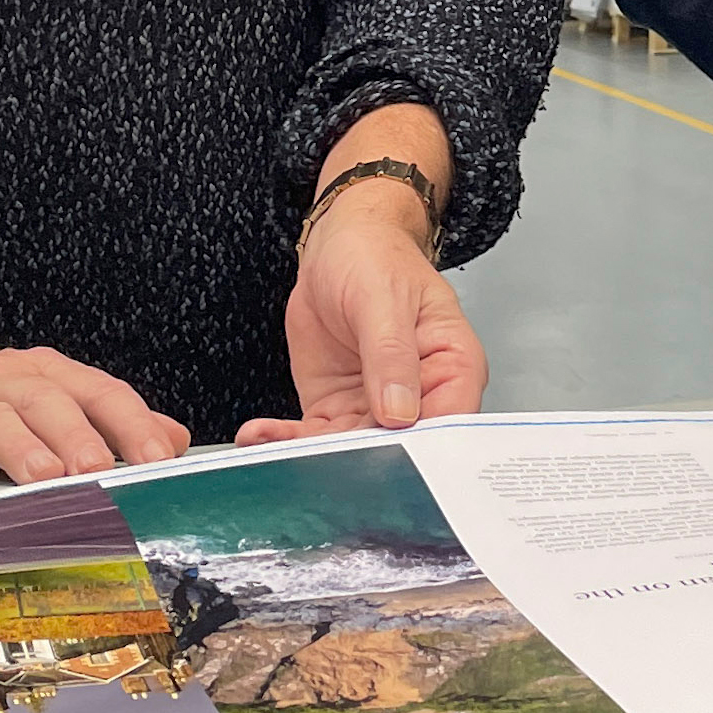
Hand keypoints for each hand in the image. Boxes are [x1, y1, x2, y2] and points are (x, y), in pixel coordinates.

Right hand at [0, 335, 190, 492]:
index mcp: (47, 374)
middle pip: (46, 401)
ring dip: (16, 446)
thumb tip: (175, 439)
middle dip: (78, 436)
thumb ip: (111, 423)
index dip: (132, 424)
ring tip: (41, 477)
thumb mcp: (54, 403)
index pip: (100, 392)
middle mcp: (2, 380)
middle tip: (100, 471)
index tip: (160, 458)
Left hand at [241, 185, 488, 442]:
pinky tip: (259, 436)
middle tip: (315, 464)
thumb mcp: (382, 299)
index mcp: (452, 365)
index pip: (450, 421)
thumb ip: (391, 354)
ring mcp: (377, 408)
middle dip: (359, 464)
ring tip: (271, 449)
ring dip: (312, 456)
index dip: (425, 449)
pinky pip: (316, 439)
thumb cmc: (375, 258)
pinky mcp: (338, 411)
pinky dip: (286, 442)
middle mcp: (421, 395)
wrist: (336, 248)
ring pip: (354, 453)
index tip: (386, 462)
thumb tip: (399, 413)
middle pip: (401, 449)